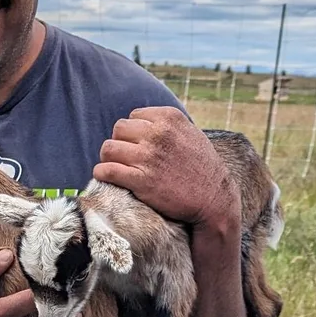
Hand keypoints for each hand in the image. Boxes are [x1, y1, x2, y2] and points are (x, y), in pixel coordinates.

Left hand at [93, 106, 236, 230]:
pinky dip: (101, 173)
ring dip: (108, 158)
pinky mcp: (140, 180)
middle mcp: (158, 134)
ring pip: (108, 148)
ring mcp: (148, 157)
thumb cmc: (202, 168)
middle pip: (118, 129)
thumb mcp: (190, 134)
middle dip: (120, 143)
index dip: (133, 132)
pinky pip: (107, 170)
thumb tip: (142, 123)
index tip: (138, 146)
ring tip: (114, 166)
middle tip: (125, 158)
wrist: (213, 199)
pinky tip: (105, 176)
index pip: (133, 117)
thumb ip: (167, 125)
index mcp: (169, 119)